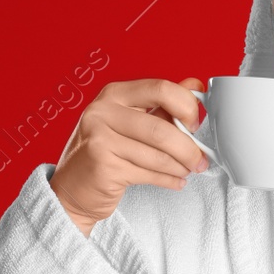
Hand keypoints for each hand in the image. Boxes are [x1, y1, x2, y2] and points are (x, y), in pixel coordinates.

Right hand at [49, 77, 208, 234]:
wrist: (72, 188)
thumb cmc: (105, 151)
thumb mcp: (131, 120)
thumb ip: (163, 104)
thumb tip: (196, 85)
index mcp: (114, 94)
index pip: (161, 89)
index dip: (187, 106)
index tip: (195, 124)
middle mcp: (103, 112)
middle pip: (161, 129)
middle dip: (188, 149)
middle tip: (200, 159)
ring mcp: (99, 139)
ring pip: (157, 155)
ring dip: (180, 167)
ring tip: (187, 171)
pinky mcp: (102, 167)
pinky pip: (149, 174)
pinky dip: (169, 180)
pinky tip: (175, 181)